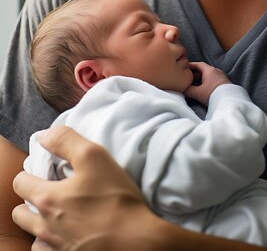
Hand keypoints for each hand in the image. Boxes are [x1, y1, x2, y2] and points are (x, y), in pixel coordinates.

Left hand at [12, 126, 168, 250]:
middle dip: (30, 200)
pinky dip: (52, 242)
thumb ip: (65, 140)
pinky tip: (67, 233)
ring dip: (39, 223)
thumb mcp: (94, 156)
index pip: (20, 183)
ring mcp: (55, 247)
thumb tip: (43, 136)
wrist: (137, 240)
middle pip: (20, 213)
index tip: (46, 170)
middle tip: (50, 191)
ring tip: (59, 214)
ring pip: (33, 234)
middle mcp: (45, 226)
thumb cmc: (115, 198)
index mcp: (47, 199)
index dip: (29, 173)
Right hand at [184, 62, 230, 105]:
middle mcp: (216, 71)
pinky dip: (206, 83)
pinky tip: (203, 90)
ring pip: (208, 76)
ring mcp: (221, 77)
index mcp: (210, 70)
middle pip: (203, 70)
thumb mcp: (198, 93)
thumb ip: (188, 90)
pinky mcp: (224, 84)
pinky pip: (213, 80)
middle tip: (187, 79)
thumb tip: (181, 89)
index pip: (198, 64)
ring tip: (193, 86)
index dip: (191, 65)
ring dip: (200, 80)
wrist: (229, 101)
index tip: (184, 68)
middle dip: (194, 74)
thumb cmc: (213, 94)